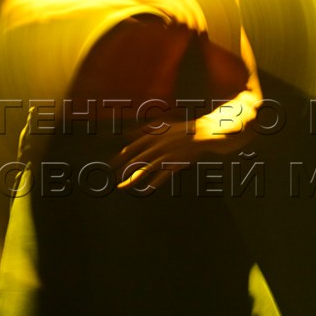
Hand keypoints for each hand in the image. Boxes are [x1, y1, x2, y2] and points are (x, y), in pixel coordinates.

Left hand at [114, 116, 249, 192]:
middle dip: (123, 170)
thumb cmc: (182, 130)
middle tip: (112, 179)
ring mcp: (166, 155)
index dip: (121, 157)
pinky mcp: (176, 164)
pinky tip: (146, 190)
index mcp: (153, 137)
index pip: (132, 148)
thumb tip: (128, 133)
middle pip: (136, 160)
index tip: (112, 164)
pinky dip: (154, 182)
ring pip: (146, 169)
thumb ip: (145, 130)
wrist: (203, 134)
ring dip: (133, 179)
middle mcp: (157, 146)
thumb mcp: (162, 126)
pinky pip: (163, 175)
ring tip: (122, 186)